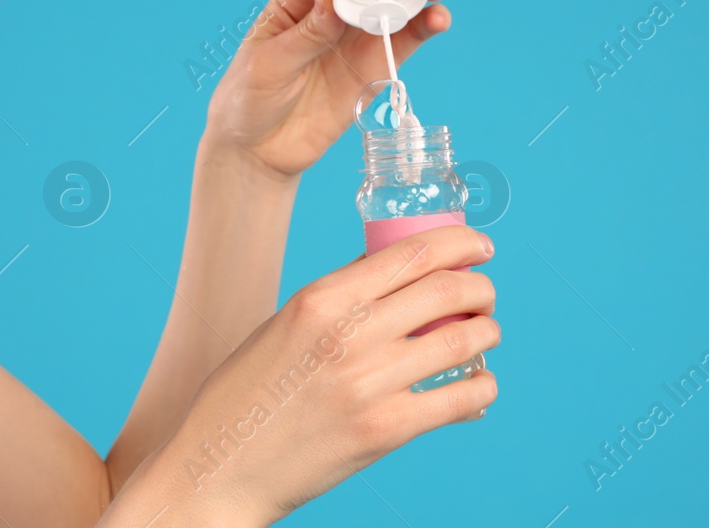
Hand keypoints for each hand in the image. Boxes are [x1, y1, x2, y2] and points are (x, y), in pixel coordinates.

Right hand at [156, 225, 499, 524]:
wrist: (221, 465)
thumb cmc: (249, 392)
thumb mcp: (285, 323)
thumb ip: (342, 298)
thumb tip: (401, 274)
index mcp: (322, 297)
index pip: (413, 252)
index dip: (461, 243)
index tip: (480, 247)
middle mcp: (349, 333)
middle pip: (447, 290)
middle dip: (481, 287)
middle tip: (485, 294)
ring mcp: (369, 383)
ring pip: (462, 341)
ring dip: (487, 333)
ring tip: (485, 335)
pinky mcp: (384, 430)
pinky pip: (458, 399)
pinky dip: (482, 387)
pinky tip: (479, 385)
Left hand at [201, 0, 450, 179]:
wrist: (258, 150)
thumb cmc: (250, 98)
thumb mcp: (269, 63)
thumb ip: (305, 33)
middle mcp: (335, 9)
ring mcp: (358, 36)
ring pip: (399, 0)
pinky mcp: (375, 65)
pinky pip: (407, 38)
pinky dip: (426, 25)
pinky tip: (438, 19)